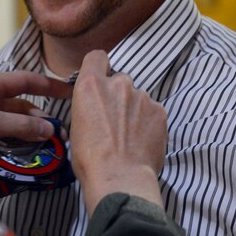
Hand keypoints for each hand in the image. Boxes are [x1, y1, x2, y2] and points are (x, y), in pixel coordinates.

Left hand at [0, 71, 71, 159]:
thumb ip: (19, 125)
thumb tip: (49, 128)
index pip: (25, 80)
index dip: (49, 85)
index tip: (69, 92)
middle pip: (19, 107)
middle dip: (38, 119)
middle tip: (56, 135)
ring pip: (9, 125)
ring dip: (24, 136)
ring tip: (41, 149)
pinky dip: (10, 147)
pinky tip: (18, 157)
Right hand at [69, 50, 167, 213]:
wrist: (119, 178)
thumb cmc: (90, 159)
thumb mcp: (76, 126)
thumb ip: (88, 106)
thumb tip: (96, 109)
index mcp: (91, 85)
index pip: (96, 57)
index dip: (99, 67)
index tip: (100, 80)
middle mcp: (118, 84)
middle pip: (119, 80)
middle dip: (118, 96)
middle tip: (115, 120)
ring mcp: (142, 96)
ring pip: (138, 98)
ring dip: (134, 110)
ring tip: (130, 136)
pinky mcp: (160, 110)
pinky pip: (153, 111)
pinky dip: (148, 122)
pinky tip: (142, 141)